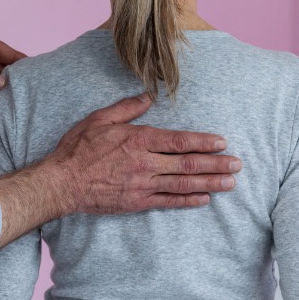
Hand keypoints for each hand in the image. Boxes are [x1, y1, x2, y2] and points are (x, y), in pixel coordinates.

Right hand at [0, 94, 242, 250]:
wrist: (61, 183)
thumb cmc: (77, 149)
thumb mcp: (99, 119)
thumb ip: (126, 108)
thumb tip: (147, 96)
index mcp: (137, 140)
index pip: (179, 141)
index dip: (203, 142)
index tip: (222, 142)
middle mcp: (145, 163)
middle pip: (187, 164)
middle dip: (215, 164)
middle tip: (237, 165)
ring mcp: (142, 185)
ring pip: (183, 184)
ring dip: (209, 183)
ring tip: (230, 184)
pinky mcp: (137, 202)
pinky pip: (168, 202)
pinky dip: (187, 201)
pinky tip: (203, 199)